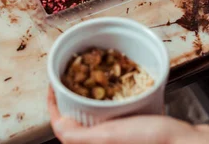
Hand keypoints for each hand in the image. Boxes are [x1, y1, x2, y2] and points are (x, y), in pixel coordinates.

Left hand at [48, 87, 208, 143]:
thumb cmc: (155, 142)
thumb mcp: (109, 137)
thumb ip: (79, 136)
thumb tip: (56, 125)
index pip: (63, 127)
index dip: (54, 103)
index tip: (54, 82)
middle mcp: (107, 143)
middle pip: (80, 117)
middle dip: (75, 93)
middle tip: (74, 72)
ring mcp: (123, 136)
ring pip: (100, 112)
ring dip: (96, 91)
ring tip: (96, 72)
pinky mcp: (138, 128)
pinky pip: (120, 109)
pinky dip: (117, 94)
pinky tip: (122, 82)